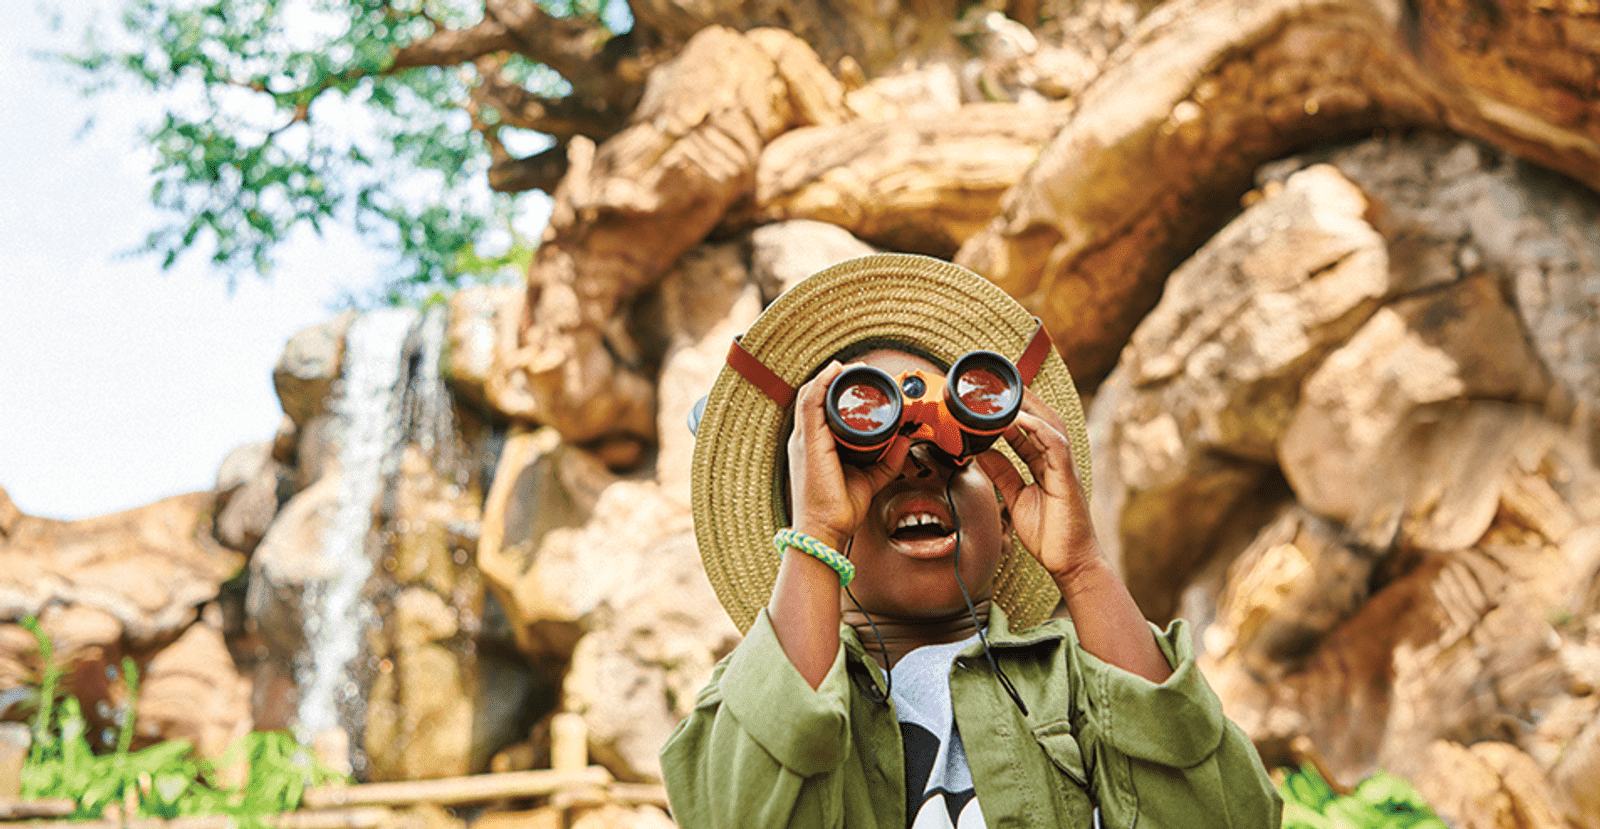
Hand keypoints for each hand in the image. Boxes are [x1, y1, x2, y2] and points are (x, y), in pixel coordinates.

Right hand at [786, 361, 910, 548]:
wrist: (826, 530)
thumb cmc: (839, 509)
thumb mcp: (870, 478)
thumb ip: (888, 460)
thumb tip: (906, 441)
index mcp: (814, 446)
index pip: (819, 407)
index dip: (837, 390)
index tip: (861, 382)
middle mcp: (805, 439)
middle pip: (814, 396)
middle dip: (837, 380)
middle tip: (862, 372)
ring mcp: (804, 439)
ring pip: (810, 393)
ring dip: (831, 376)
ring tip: (854, 369)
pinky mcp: (808, 442)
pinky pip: (810, 402)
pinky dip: (823, 383)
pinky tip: (837, 372)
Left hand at [975, 389, 1098, 582]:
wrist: (1069, 562)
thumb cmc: (1048, 533)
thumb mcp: (1015, 497)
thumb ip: (1002, 472)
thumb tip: (981, 452)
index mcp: (1045, 464)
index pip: (1028, 429)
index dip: (1011, 411)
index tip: (990, 398)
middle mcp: (1057, 460)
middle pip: (1042, 418)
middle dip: (1022, 398)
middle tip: (998, 382)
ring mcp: (1064, 466)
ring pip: (1050, 424)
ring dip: (1029, 405)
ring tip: (1007, 390)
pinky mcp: (1067, 477)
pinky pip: (1054, 444)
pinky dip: (1037, 427)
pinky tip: (1019, 417)